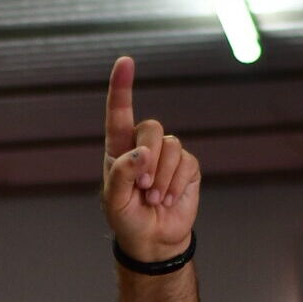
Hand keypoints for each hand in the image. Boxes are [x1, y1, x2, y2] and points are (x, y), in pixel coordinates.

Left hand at [101, 55, 201, 262]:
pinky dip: (175, 183)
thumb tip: (141, 152)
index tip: (125, 61)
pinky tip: (168, 199)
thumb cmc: (127, 219)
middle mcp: (144, 146)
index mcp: (119, 149)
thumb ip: (122, 174)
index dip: (122, 87)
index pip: (119, 113)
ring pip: (171, 145)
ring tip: (154, 198)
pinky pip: (185, 163)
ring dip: (162, 176)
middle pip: (151, 127)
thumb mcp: (115, 201)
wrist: (153, 240)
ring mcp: (167, 155)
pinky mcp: (187, 166)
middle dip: (148, 157)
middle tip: (143, 187)